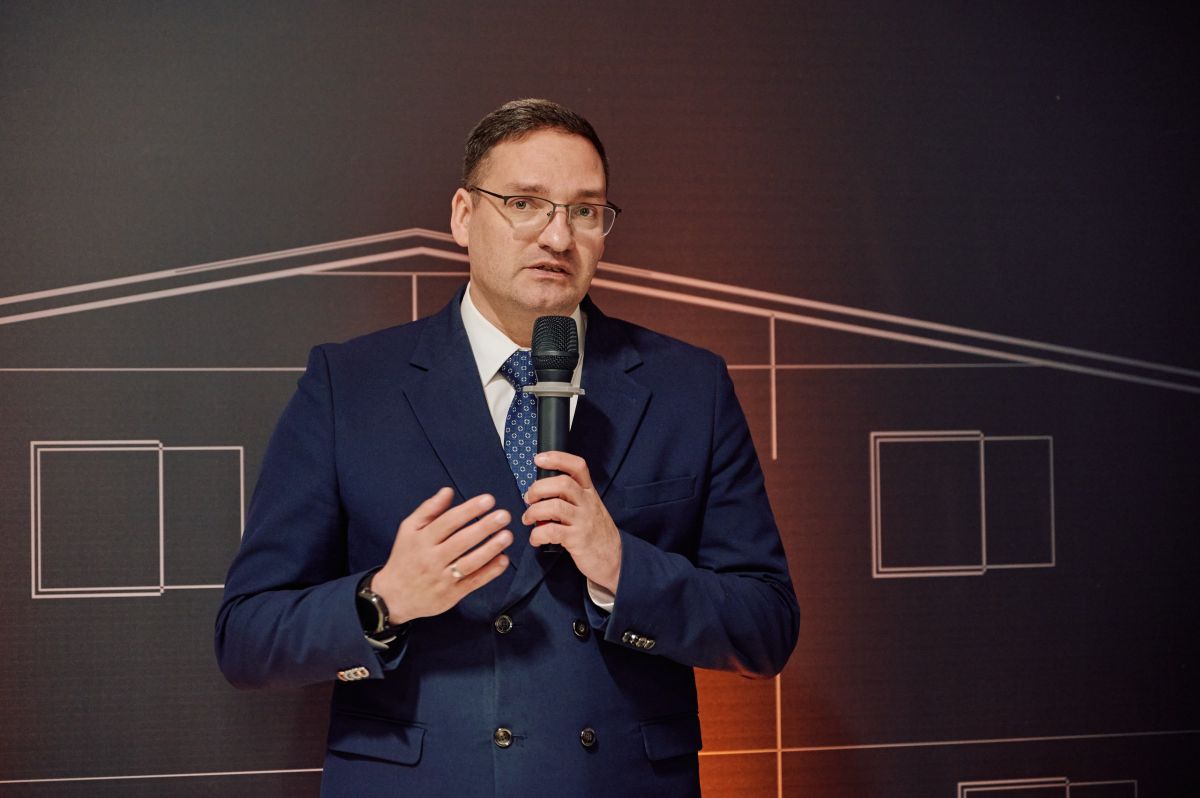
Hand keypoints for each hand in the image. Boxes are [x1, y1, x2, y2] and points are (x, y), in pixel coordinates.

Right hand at [371, 488, 512, 624]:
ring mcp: (442, 578)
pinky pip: (473, 582)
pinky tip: (503, 560)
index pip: (448, 522)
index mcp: (421, 540)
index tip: (489, 500)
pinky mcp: (451, 595)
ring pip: (470, 562)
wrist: (394, 596)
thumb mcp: (408, 530)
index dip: (469, 510)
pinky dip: (490, 572)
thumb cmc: (404, 557)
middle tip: (504, 515)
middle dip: (484, 527)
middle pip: (461, 541)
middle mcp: (432, 558)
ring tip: (507, 536)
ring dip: (490, 549)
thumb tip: (447, 491)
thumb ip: (428, 510)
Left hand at [522, 451, 621, 593]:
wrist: (614, 558)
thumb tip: (541, 489)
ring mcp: (583, 521)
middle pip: (562, 483)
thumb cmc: (595, 531)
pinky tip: (535, 538)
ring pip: (555, 506)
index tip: (538, 459)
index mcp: (588, 492)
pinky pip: (552, 531)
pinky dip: (537, 534)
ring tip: (527, 519)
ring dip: (534, 511)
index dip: (557, 458)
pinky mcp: (577, 539)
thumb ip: (570, 496)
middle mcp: (587, 503)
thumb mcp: (588, 507)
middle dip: (538, 488)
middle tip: (528, 498)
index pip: (577, 466)